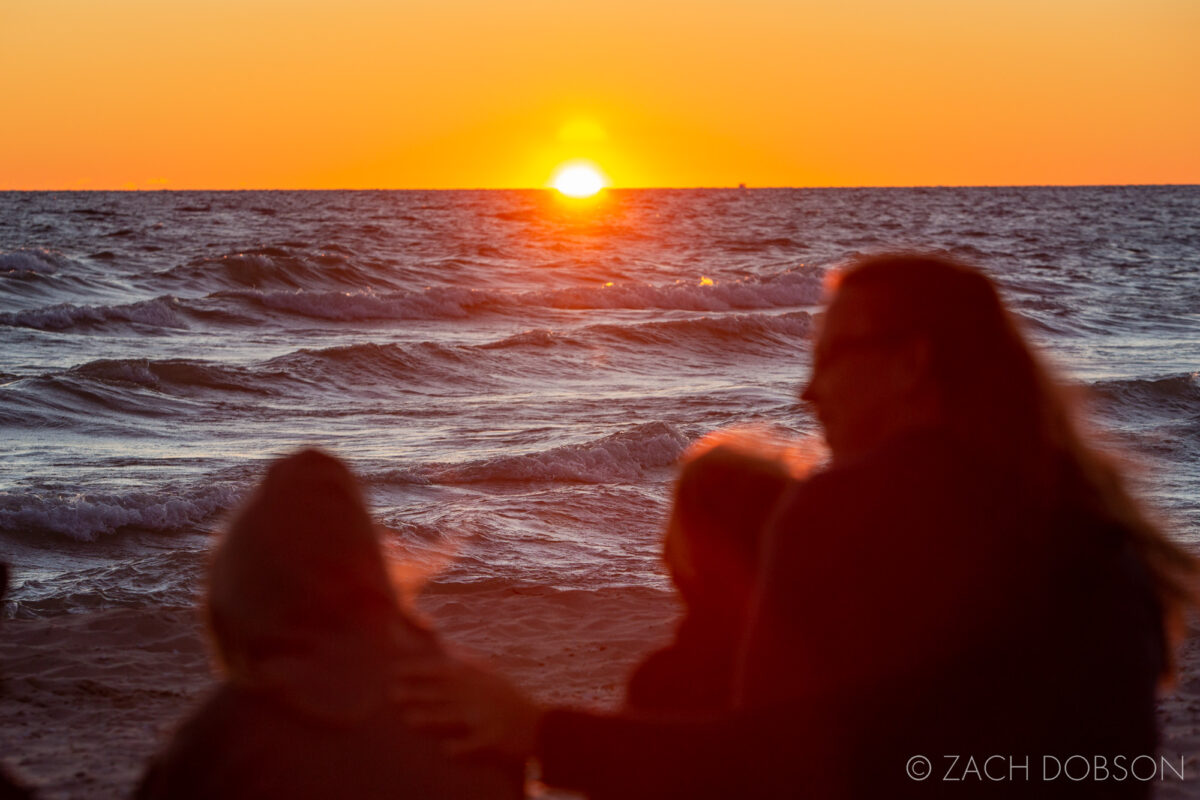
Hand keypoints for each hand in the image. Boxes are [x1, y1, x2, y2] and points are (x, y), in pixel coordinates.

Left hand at [391, 654, 542, 758]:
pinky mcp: (493, 740)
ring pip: (455, 717)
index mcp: (473, 676)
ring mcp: (485, 717)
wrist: (535, 727)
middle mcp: (477, 694)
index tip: (396, 671)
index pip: (442, 669)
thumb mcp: (483, 671)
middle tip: (393, 695)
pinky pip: (476, 746)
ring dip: (432, 719)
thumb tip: (430, 636)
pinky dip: (462, 748)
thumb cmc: (501, 698)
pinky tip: (447, 751)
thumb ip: (456, 657)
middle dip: (419, 693)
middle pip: (444, 693)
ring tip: (411, 721)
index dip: (418, 669)